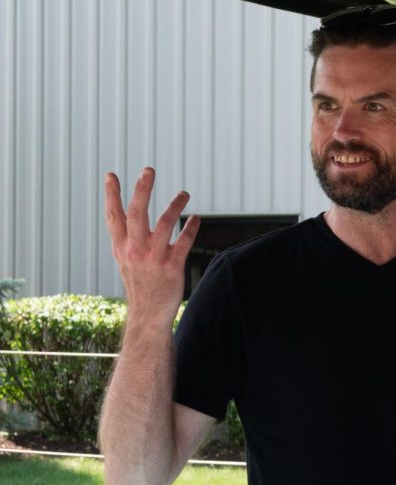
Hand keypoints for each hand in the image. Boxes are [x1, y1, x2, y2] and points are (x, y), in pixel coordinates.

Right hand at [104, 169, 199, 325]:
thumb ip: (127, 239)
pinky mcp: (172, 268)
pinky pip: (183, 242)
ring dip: (175, 205)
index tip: (111, 174)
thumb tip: (127, 215)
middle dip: (142, 189)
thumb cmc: (140, 285)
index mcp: (121, 248)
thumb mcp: (126, 261)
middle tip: (149, 169)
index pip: (114, 217)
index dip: (111, 195)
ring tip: (184, 193)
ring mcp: (153, 259)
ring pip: (163, 224)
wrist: (148, 315)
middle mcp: (135, 250)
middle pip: (136, 213)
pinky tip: (196, 218)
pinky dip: (190, 228)